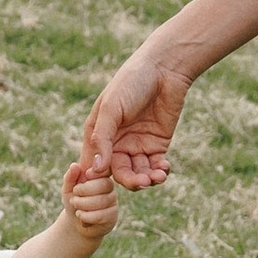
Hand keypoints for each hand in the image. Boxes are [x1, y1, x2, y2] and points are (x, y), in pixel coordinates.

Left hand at [61, 160, 121, 240]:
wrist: (76, 223)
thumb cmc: (73, 201)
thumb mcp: (68, 188)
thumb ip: (70, 177)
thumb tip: (74, 165)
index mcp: (100, 176)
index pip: (101, 173)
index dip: (86, 182)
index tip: (76, 189)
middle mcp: (110, 187)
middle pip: (104, 185)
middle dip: (84, 193)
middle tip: (74, 199)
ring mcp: (113, 201)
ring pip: (102, 201)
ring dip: (83, 206)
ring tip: (76, 208)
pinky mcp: (113, 216)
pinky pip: (101, 215)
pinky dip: (86, 217)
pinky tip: (81, 216)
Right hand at [82, 39, 190, 190]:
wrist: (164, 69)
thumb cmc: (130, 83)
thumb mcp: (111, 108)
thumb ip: (103, 138)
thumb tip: (96, 170)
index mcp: (99, 134)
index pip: (93, 165)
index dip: (96, 179)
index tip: (104, 187)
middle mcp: (116, 143)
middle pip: (119, 173)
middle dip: (130, 181)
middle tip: (141, 182)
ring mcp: (137, 145)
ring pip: (138, 173)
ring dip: (146, 179)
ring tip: (156, 177)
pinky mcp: (157, 145)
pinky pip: (155, 166)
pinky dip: (159, 172)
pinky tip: (164, 169)